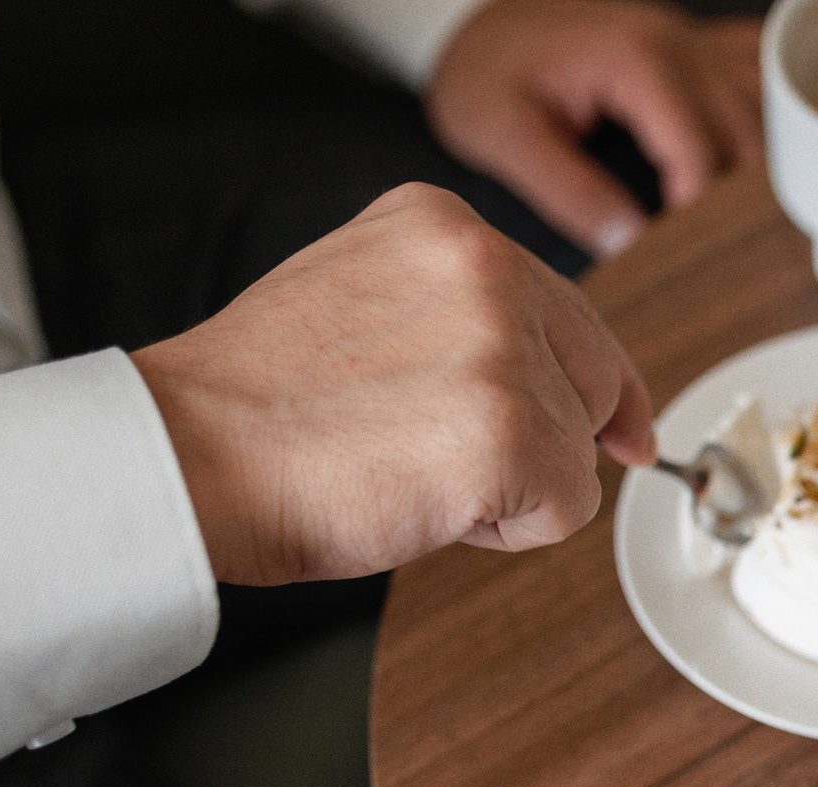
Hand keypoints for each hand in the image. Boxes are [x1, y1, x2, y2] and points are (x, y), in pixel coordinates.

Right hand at [131, 184, 656, 585]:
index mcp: (444, 226)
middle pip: (594, 381)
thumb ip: (461, 316)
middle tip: (447, 459)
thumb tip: (565, 381)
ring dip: (510, 487)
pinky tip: (425, 501)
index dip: (599, 388)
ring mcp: (504, 349)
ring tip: (407, 469)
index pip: (572, 314)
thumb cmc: (263, 404)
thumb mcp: (367, 302)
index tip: (625, 432)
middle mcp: (486, 268)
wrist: (191, 454)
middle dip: (547, 438)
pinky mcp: (513, 434)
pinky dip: (506, 530)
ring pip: (577, 454)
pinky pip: (564, 509)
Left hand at [427, 0, 762, 258]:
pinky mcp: (693, 44)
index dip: (701, 216)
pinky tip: (770, 153)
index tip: (686, 259)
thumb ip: (568, 192)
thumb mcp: (503, 136)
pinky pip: (759, 73)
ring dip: (764, 164)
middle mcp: (678, 45)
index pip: (702, 156)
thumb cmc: (484, 70)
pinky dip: (773, 114)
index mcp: (637, 62)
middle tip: (716, 252)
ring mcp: (692, 40)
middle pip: (752, 137)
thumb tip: (629, 244)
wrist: (470, 16)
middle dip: (741, 200)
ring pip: (770, 109)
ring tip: (739, 221)